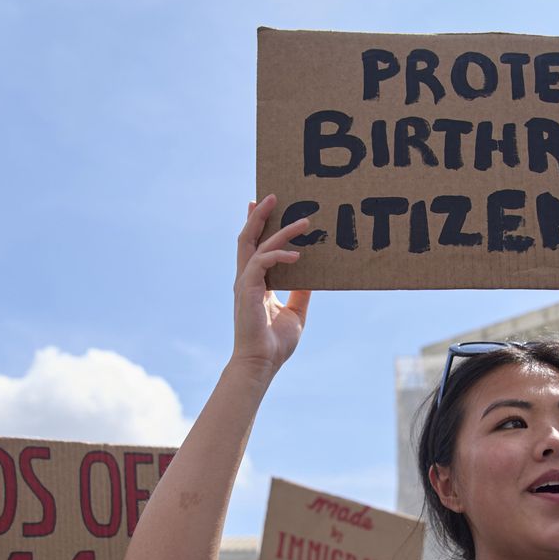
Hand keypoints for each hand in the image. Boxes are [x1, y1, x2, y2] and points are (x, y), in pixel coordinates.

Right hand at [233, 194, 311, 372]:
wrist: (262, 363)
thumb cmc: (275, 343)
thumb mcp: (295, 312)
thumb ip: (301, 292)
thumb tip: (314, 275)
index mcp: (254, 283)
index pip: (253, 247)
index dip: (256, 225)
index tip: (262, 205)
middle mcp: (246, 279)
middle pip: (247, 238)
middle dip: (258, 215)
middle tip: (273, 196)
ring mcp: (245, 283)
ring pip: (255, 244)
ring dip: (278, 229)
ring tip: (302, 221)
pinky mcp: (248, 290)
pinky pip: (262, 262)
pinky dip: (279, 255)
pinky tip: (297, 255)